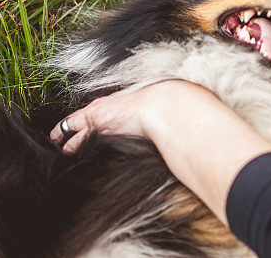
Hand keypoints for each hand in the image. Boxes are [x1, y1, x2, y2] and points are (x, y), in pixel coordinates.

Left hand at [51, 78, 270, 223]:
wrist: (175, 107)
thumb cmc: (185, 116)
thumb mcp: (184, 131)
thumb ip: (189, 142)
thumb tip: (212, 162)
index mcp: (140, 107)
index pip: (120, 114)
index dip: (110, 124)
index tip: (102, 133)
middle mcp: (123, 107)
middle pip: (99, 116)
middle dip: (86, 126)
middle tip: (76, 140)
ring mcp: (109, 110)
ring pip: (83, 121)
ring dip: (73, 134)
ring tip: (62, 144)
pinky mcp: (97, 116)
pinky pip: (74, 125)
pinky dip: (65, 134)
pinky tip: (58, 143)